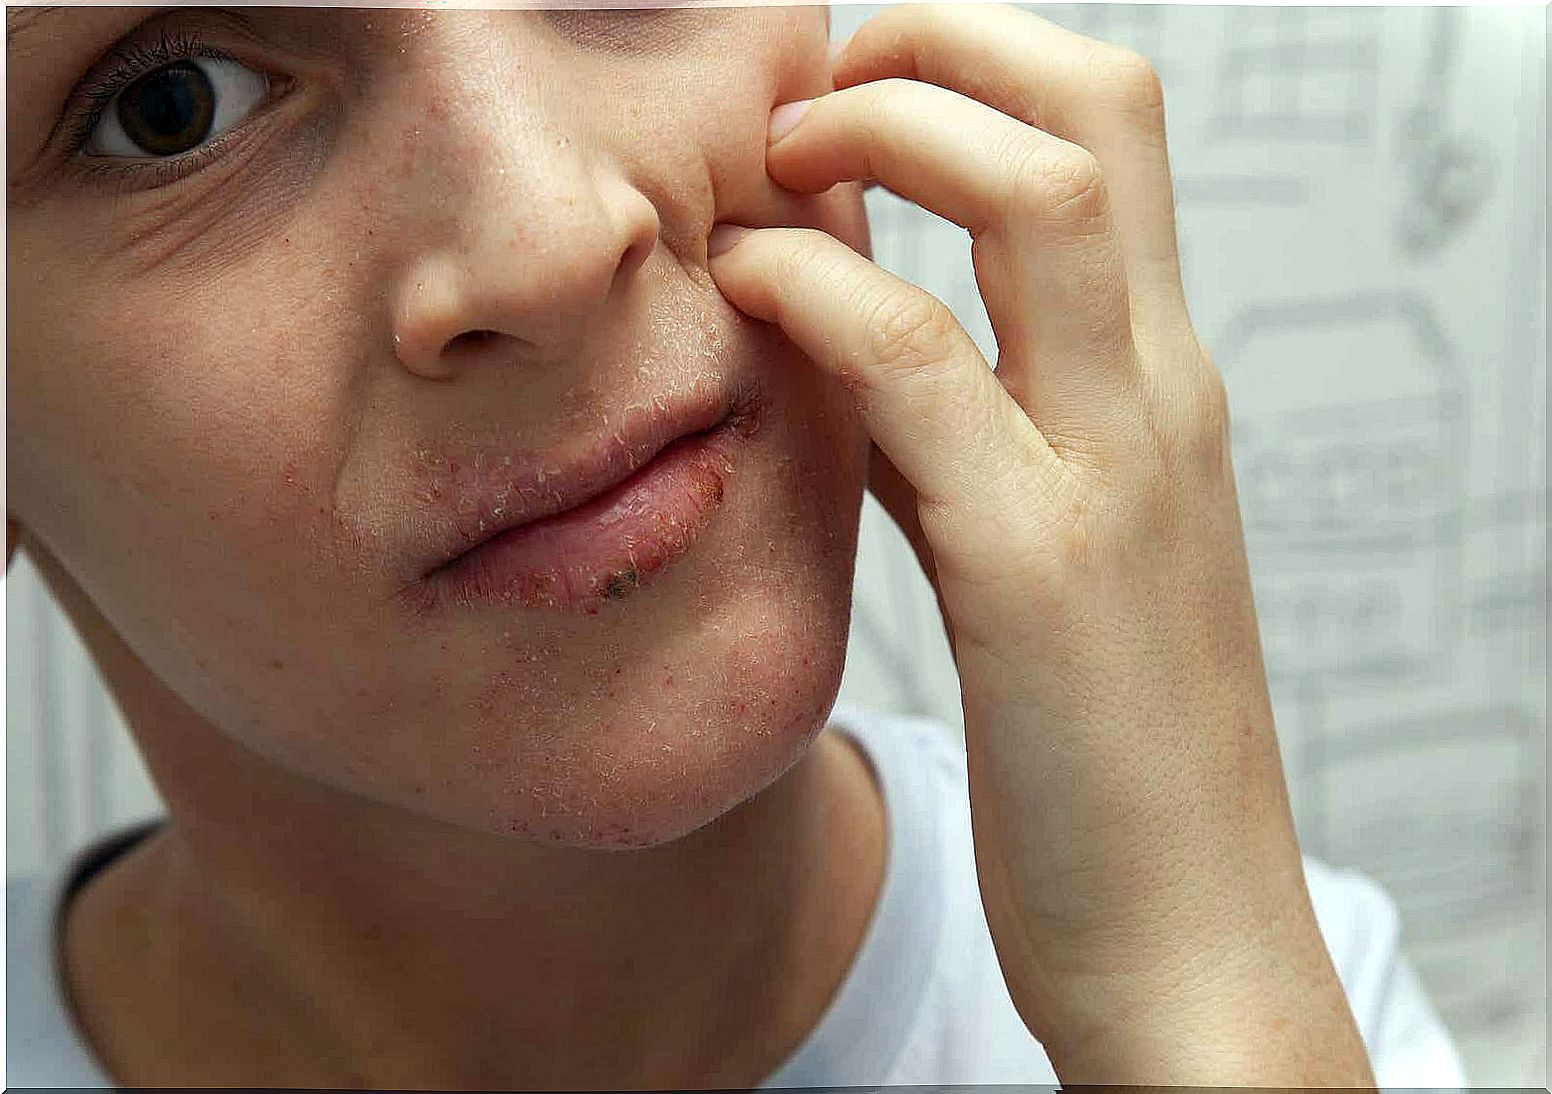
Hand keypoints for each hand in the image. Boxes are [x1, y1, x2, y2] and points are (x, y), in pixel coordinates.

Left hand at [707, 4, 1374, 1084]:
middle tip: (812, 84)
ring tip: (777, 158)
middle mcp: (1161, 401)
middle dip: (940, 42)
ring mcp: (1115, 474)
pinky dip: (825, 293)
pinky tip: (751, 287)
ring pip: (1042, 193)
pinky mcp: (1042, 574)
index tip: (855, 93)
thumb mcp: (1036, 547)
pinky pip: (925, 367)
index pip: (1110, 136)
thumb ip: (966, 431)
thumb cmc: (1102, 753)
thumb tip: (858, 329)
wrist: (1185, 944)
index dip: (978, 64)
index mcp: (1163, 392)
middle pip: (1097, 110)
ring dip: (887, 126)